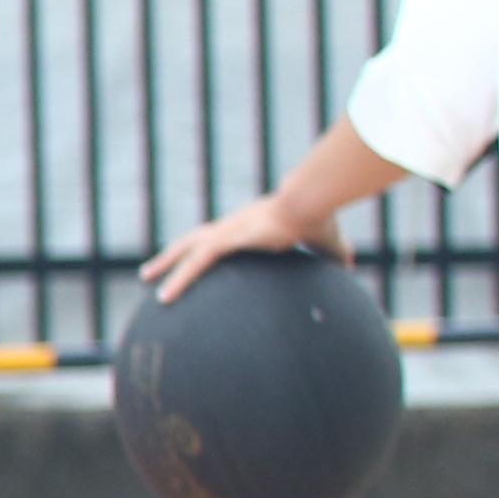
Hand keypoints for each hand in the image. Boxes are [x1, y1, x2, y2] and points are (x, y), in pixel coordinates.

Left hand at [141, 190, 342, 302]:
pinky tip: (165, 294)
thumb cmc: (321, 219)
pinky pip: (196, 262)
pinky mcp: (229, 239)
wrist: (315, 202)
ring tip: (148, 283)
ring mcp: (228, 231)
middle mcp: (233, 226)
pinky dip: (179, 277)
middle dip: (172, 255)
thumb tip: (351, 267)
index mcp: (249, 227)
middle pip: (193, 240)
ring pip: (188, 251)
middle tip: (151, 270)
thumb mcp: (328, 244)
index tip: (190, 259)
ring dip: (167, 267)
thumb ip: (334, 256)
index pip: (219, 238)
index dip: (204, 247)